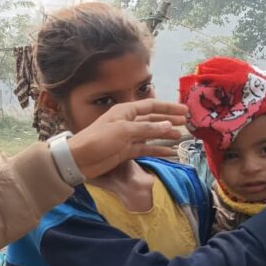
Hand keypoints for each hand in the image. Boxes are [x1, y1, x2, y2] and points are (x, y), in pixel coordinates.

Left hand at [67, 99, 187, 178]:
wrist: (79, 160)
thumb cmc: (99, 140)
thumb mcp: (124, 131)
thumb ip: (147, 128)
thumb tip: (169, 125)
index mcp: (126, 111)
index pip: (152, 106)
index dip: (168, 107)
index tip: (185, 110)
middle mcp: (128, 121)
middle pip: (153, 119)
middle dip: (169, 120)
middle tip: (186, 123)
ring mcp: (127, 137)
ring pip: (151, 134)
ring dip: (165, 134)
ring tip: (181, 136)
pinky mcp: (126, 151)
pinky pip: (146, 148)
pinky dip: (157, 149)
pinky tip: (170, 152)